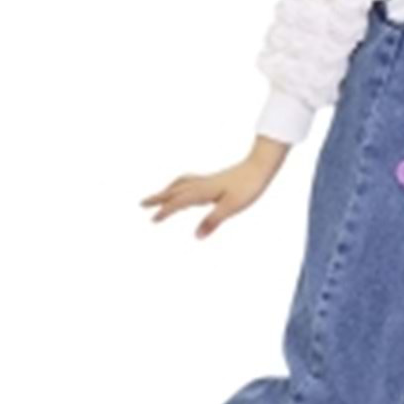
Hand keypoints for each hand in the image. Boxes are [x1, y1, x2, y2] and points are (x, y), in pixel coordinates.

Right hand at [140, 136, 288, 238]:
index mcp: (203, 191)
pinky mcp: (216, 180)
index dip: (165, 211)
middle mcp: (202, 184)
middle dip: (158, 198)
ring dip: (168, 190)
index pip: (179, 202)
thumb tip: (196, 236)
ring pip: (182, 184)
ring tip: (159, 197)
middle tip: (141, 204)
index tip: (152, 220)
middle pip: (175, 191)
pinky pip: (191, 182)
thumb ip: (213, 221)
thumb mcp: (231, 207)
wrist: (261, 166)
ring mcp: (209, 181)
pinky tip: (187, 191)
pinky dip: (181, 186)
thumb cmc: (248, 187)